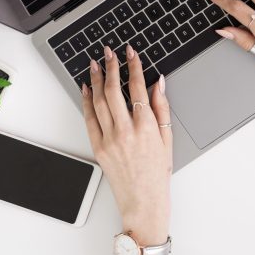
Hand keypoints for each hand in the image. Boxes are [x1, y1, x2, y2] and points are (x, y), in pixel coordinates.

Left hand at [82, 45, 171, 244]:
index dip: (133, 66)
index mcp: (147, 127)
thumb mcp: (167, 139)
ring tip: (95, 64)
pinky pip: (89, 119)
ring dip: (96, 79)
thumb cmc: (157, 173)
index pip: (137, 87)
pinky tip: (86, 88)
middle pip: (114, 90)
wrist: (143, 203)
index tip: (131, 53)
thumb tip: (159, 83)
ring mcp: (110, 139)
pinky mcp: (98, 147)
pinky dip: (86, 101)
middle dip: (111, 66)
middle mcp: (126, 130)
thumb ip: (162, 108)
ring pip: (99, 101)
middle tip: (108, 52)